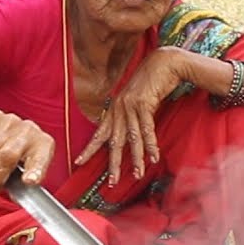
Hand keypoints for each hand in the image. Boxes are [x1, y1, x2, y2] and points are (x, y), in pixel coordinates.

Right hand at [0, 109, 54, 191]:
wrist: (17, 134)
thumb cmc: (25, 156)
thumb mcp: (32, 170)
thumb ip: (28, 181)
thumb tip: (22, 189)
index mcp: (43, 146)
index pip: (40, 159)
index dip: (34, 171)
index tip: (29, 181)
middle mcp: (28, 130)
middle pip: (4, 158)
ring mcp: (9, 121)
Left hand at [75, 47, 187, 182]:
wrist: (164, 62)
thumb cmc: (151, 82)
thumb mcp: (135, 99)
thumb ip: (129, 115)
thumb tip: (128, 134)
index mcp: (114, 109)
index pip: (99, 134)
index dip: (89, 149)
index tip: (78, 162)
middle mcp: (118, 109)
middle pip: (113, 142)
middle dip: (113, 163)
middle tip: (111, 181)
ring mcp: (130, 106)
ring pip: (132, 139)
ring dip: (136, 159)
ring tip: (137, 175)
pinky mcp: (144, 104)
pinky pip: (146, 129)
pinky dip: (150, 145)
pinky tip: (153, 157)